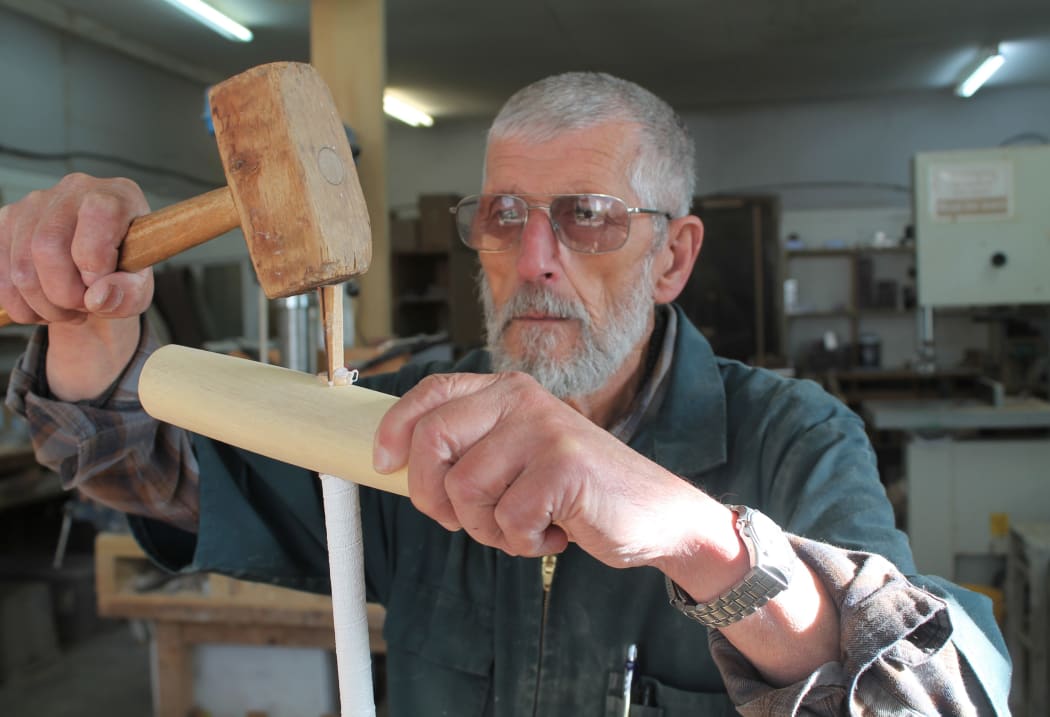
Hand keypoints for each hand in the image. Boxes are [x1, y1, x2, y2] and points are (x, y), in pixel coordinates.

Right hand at [0, 173, 153, 399]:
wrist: (98, 268)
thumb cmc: (123, 271)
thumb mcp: (141, 288)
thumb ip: (129, 293)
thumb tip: (97, 297)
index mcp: (115, 197)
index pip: (98, 215)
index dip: (96, 262)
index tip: (101, 286)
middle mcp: (72, 191)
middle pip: (48, 246)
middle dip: (65, 294)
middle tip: (84, 307)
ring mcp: (32, 205)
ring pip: (21, 268)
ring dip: (44, 306)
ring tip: (69, 310)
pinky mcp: (4, 224)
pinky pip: (0, 277)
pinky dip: (21, 305)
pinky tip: (45, 305)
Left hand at [373, 371, 725, 568]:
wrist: (656, 515)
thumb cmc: (578, 491)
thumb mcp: (522, 455)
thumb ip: (474, 449)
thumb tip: (400, 466)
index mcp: (508, 391)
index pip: (433, 393)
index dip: (396, 428)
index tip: (382, 463)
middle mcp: (522, 401)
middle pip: (432, 441)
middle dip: (432, 496)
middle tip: (462, 520)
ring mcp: (544, 430)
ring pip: (464, 489)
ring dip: (487, 528)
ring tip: (525, 525)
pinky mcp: (563, 468)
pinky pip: (506, 519)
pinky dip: (525, 542)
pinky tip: (555, 532)